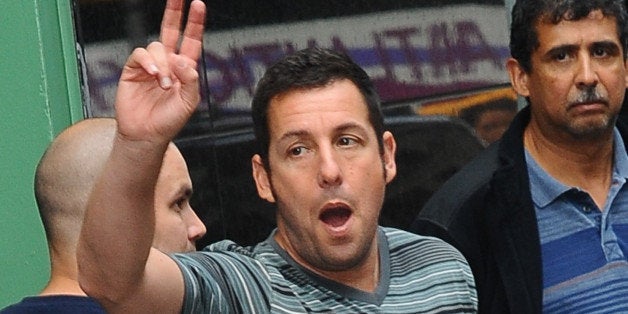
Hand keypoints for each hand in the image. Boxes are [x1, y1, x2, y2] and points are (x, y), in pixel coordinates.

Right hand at [114, 0, 205, 145]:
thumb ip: (191, 79)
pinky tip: (154, 75)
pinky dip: (149, 62)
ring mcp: (151, 65)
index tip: (198, 5)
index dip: (194, 23)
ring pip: (157, 47)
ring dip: (163, 65)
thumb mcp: (189, 101)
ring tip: (164, 84)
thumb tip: (182, 60)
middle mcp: (168, 63)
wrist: (147, 134)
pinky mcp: (133, 69)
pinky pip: (140, 54)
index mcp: (184, 69)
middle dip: (174, 13)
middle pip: (171, 31)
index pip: (191, 40)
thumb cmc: (169, 120)